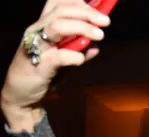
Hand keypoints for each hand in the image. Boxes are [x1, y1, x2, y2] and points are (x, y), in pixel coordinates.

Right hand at [1, 0, 110, 130]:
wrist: (23, 96)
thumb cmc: (43, 74)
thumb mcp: (65, 61)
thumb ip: (79, 52)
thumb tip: (96, 48)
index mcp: (44, 26)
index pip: (58, 3)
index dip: (79, 3)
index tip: (99, 8)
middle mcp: (38, 31)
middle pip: (62, 11)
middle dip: (87, 14)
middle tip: (106, 22)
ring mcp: (37, 46)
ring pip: (57, 26)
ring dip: (81, 28)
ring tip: (100, 35)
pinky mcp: (38, 65)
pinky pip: (57, 56)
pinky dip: (72, 56)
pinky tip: (81, 59)